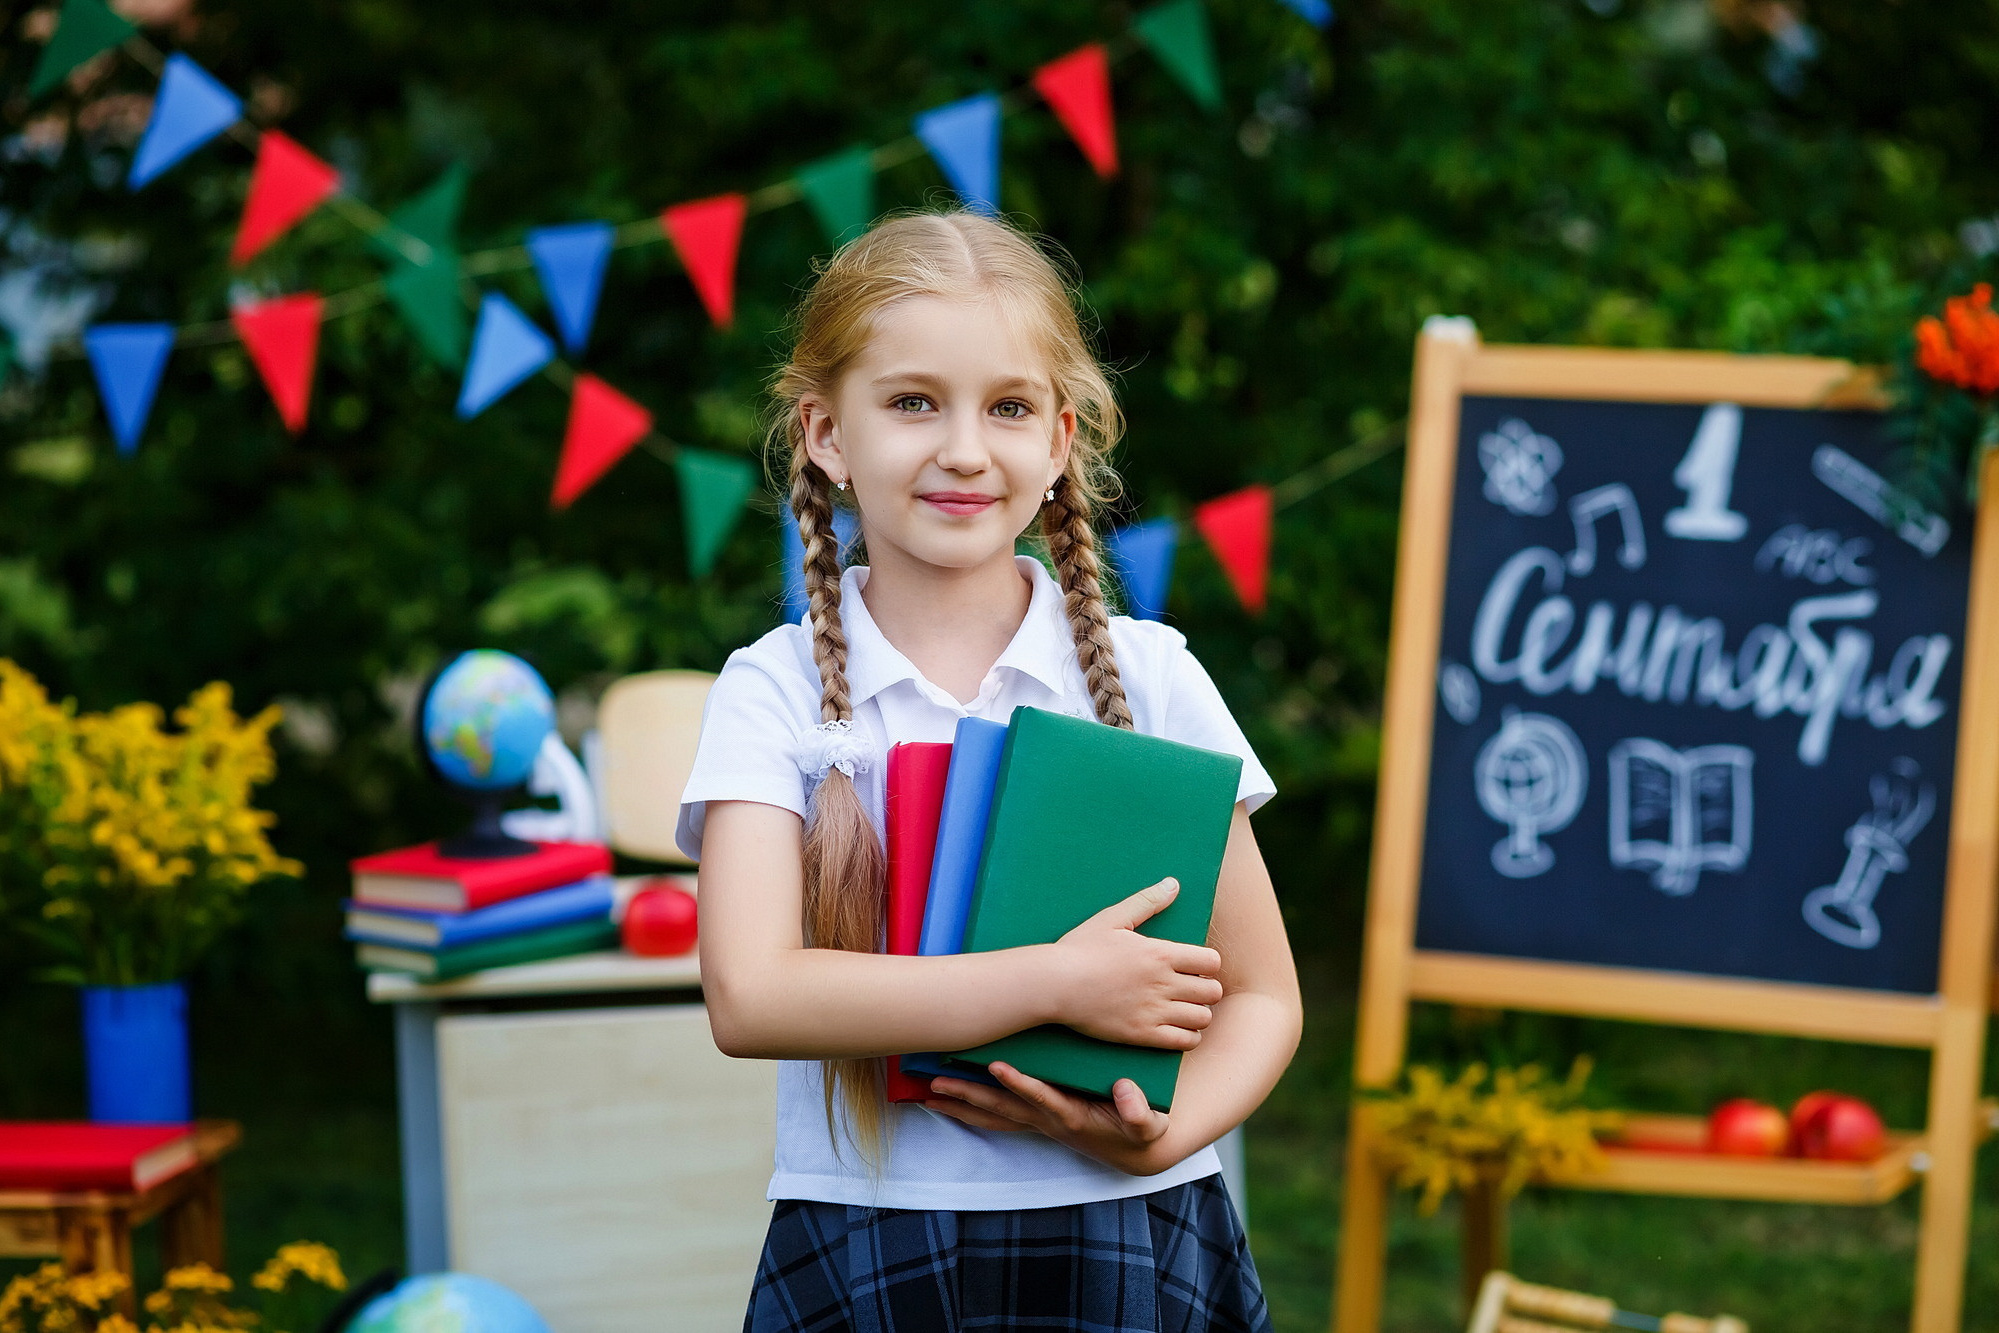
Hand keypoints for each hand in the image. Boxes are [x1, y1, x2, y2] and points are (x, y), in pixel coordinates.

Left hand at [924, 1063, 1176, 1174]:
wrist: (1132, 1148)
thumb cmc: (1140, 1129)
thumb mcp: (1148, 1125)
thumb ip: (1140, 1114)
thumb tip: (1128, 1094)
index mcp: (1074, 1116)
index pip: (1043, 1099)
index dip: (1021, 1085)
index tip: (998, 1067)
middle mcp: (1049, 1120)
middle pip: (1004, 1109)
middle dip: (970, 1096)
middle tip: (937, 1085)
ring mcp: (1040, 1120)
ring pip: (995, 1114)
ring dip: (962, 1105)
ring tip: (929, 1095)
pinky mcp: (1037, 1118)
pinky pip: (998, 1114)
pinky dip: (972, 1108)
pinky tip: (948, 1099)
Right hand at [1046, 878, 1222, 1049]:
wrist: (1054, 984)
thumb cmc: (1080, 949)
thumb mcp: (1112, 918)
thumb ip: (1146, 901)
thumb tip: (1173, 884)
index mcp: (1160, 953)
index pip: (1212, 962)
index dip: (1207, 964)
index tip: (1193, 967)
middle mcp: (1163, 983)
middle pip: (1213, 991)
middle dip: (1206, 989)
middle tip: (1190, 989)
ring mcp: (1154, 1011)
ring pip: (1203, 1018)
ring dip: (1198, 1014)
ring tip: (1183, 1010)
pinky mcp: (1142, 1034)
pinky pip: (1185, 1042)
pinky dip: (1187, 1037)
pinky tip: (1174, 1028)